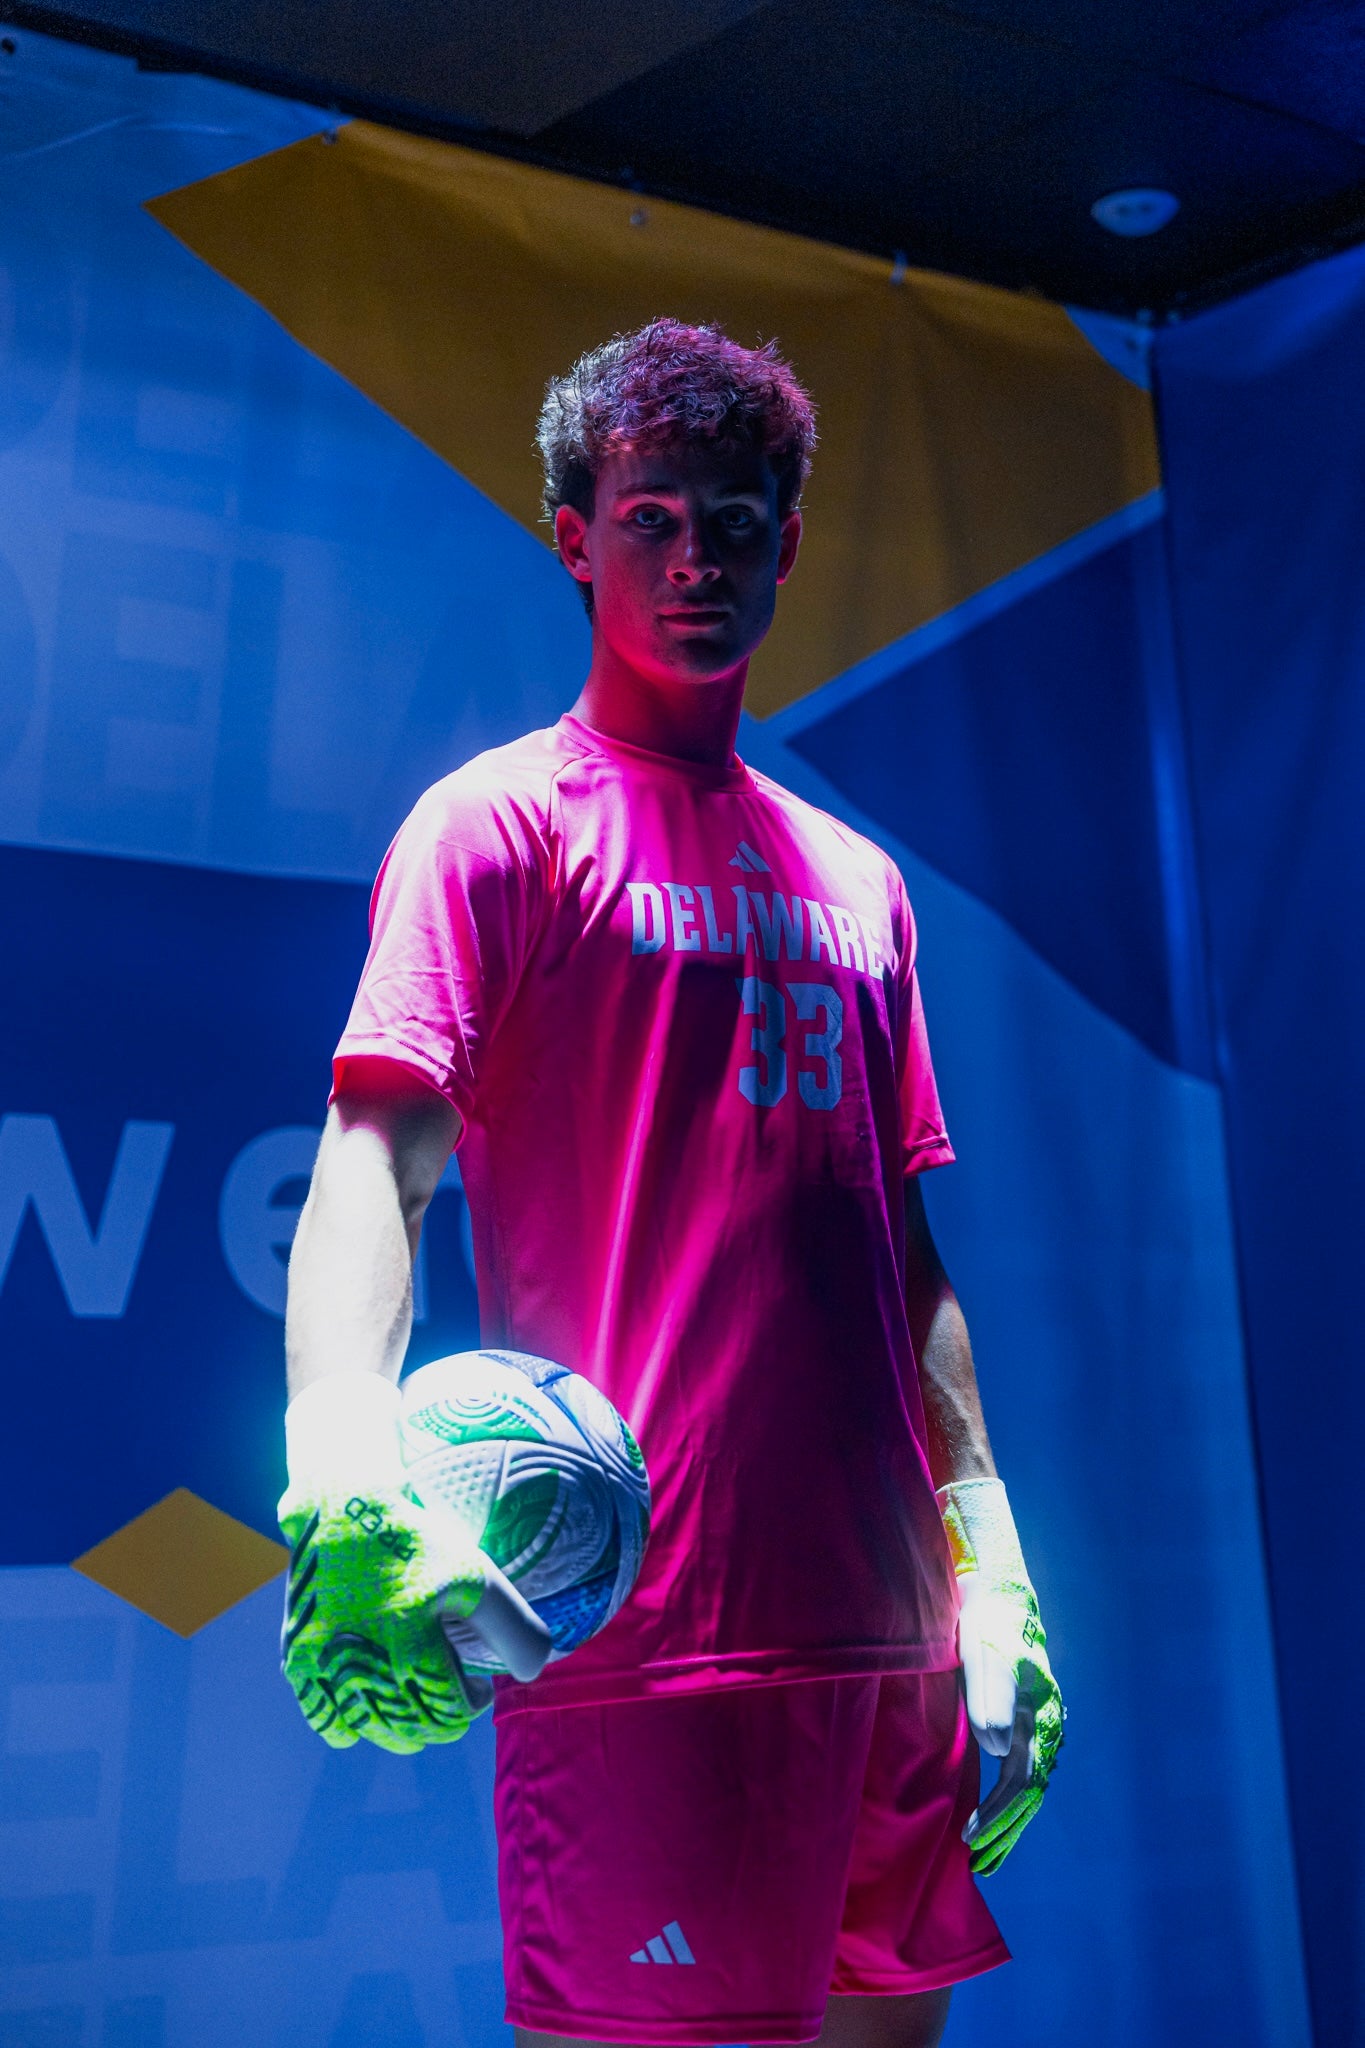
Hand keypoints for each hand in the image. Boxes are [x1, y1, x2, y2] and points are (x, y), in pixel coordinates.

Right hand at [276, 1371, 552, 1753]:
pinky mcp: (297, 1660)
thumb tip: (528, 1673)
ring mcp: (323, 1668)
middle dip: (438, 1718)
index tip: (475, 1680)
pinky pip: (326, 1719)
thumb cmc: (415, 1539)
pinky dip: (351, 1721)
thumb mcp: (477, 1574)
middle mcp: (361, 1669)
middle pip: (411, 1731)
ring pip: (369, 1731)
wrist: (341, 1505)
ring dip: (397, 1726)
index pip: (450, 1715)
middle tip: (447, 1687)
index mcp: (408, 1652)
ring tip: (412, 1693)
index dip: (471, 1702)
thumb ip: (513, 1628)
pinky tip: (370, 1697)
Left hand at [938, 1476, 1063, 1873]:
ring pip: (1033, 1783)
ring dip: (1012, 1821)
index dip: (998, 1816)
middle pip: (1031, 1790)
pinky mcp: (1031, 1714)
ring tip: (987, 1852)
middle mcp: (1046, 1720)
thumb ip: (986, 1696)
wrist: (999, 1591)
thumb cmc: (984, 1620)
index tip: (971, 1840)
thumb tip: (998, 1752)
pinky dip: (1014, 1798)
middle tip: (978, 1863)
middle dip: (1006, 1830)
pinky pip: (1029, 1767)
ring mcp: (1042, 1718)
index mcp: (1036, 1710)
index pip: (1022, 1780)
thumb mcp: (979, 1651)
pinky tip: (999, 1811)